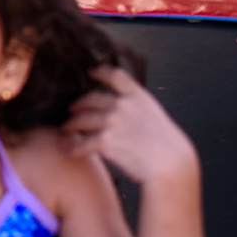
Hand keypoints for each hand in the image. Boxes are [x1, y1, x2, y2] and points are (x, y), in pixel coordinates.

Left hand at [62, 66, 198, 184]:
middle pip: (92, 99)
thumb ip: (139, 112)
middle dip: (80, 104)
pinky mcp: (105, 141)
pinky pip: (83, 143)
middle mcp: (123, 105)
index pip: (116, 76)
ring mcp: (112, 122)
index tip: (92, 72)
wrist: (170, 164)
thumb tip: (129, 116)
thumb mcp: (156, 118)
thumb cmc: (169, 148)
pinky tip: (69, 151)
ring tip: (66, 128)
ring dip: (72, 124)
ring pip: (83, 120)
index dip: (102, 72)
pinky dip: (75, 148)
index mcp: (138, 97)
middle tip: (73, 108)